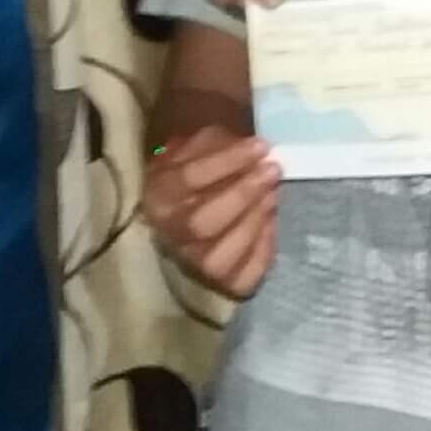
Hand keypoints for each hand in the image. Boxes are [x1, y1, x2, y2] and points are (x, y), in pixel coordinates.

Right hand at [142, 128, 280, 297]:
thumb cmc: (196, 175)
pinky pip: (243, 278)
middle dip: (242, 195)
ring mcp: (193, 264)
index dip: (228, 161)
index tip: (260, 146)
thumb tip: (254, 149)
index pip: (189, 179)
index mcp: (159, 195)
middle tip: (271, 170)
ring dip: (252, 223)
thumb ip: (218, 146)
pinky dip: (262, 252)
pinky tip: (271, 224)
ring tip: (272, 195)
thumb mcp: (197, 149)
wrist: (186, 215)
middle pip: (201, 223)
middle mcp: (170, 235)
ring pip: (219, 257)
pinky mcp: (221, 284)